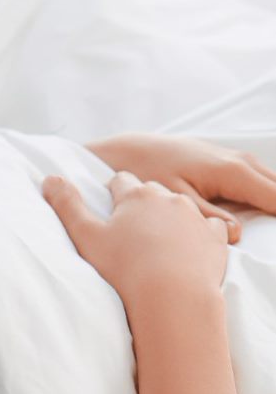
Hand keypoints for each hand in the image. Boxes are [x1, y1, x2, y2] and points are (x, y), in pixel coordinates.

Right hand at [43, 170, 230, 304]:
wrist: (173, 297)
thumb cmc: (124, 268)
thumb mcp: (85, 236)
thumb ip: (67, 205)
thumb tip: (50, 178)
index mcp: (136, 195)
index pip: (121, 180)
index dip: (113, 192)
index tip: (109, 208)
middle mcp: (169, 198)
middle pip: (152, 191)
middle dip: (142, 204)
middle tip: (131, 229)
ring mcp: (196, 217)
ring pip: (181, 208)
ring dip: (170, 219)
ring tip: (159, 245)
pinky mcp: (215, 238)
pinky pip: (208, 228)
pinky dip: (198, 235)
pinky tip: (187, 251)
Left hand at [83, 133, 275, 244]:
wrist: (131, 150)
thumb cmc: (148, 172)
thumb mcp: (176, 199)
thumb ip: (208, 218)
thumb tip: (236, 233)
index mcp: (233, 172)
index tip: (274, 243)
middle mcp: (241, 162)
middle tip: (270, 242)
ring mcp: (236, 159)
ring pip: (271, 183)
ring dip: (271, 204)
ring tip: (266, 228)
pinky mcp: (228, 162)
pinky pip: (257, 180)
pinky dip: (263, 195)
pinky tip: (257, 215)